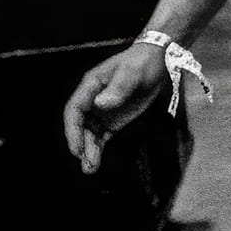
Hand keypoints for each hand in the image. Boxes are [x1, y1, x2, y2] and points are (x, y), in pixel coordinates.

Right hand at [63, 44, 168, 174]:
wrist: (158, 61)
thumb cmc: (142, 62)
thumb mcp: (132, 72)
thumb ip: (118, 88)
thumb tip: (100, 104)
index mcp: (91, 86)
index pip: (74, 110)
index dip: (72, 130)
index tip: (76, 147)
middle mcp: (92, 100)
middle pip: (79, 126)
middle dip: (81, 145)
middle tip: (87, 163)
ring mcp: (101, 111)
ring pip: (89, 134)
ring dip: (88, 151)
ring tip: (91, 169)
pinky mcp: (112, 120)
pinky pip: (100, 136)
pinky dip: (97, 149)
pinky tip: (95, 163)